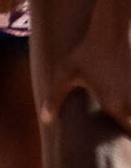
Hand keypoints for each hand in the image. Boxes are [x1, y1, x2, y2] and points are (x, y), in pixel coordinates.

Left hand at [54, 0, 130, 130]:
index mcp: (116, 107)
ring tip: (121, 99)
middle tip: (117, 114)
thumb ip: (54, 99)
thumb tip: (46, 121)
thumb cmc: (86, 52)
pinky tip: (127, 89)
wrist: (111, 30)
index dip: (127, 137)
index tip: (120, 137)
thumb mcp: (64, 74)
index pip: (130, 134)